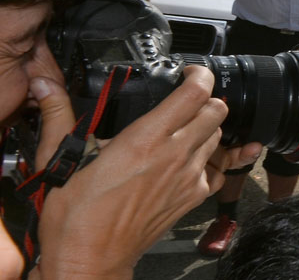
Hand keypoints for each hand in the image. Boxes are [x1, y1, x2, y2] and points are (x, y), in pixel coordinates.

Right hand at [35, 66, 261, 277]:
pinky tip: (201, 157)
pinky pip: (219, 169)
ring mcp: (189, 177)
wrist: (91, 258)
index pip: (194, 94)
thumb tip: (48, 88)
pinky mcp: (193, 197)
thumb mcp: (62, 159)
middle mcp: (175, 155)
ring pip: (218, 138)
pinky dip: (215, 159)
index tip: (190, 73)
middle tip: (188, 100)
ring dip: (208, 128)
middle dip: (207, 99)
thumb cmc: (77, 215)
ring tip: (186, 128)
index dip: (199, 76)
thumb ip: (60, 117)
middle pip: (217, 111)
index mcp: (146, 139)